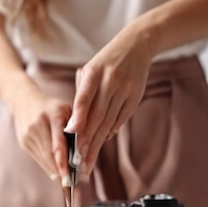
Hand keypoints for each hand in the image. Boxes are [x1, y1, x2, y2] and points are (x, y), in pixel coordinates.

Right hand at [4, 78, 72, 182]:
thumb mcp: (67, 111)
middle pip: (50, 155)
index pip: (58, 143)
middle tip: (71, 186)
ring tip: (66, 184)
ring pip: (44, 159)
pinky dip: (48, 165)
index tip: (69, 177)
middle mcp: (38, 125)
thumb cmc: (53, 107)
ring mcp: (28, 134)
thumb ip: (76, 129)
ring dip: (55, 172)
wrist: (24, 100)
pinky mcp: (23, 142)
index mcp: (53, 114)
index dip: (63, 162)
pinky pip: (38, 158)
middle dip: (61, 172)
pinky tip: (56, 172)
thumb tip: (81, 157)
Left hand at [65, 27, 153, 175]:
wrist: (136, 46)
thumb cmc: (106, 62)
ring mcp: (125, 91)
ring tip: (88, 159)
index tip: (71, 136)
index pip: (84, 99)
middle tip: (78, 160)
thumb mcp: (90, 71)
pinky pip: (120, 119)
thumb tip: (75, 126)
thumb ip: (82, 95)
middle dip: (87, 140)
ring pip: (109, 121)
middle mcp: (110, 82)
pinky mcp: (135, 98)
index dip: (78, 118)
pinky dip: (110, 132)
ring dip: (98, 142)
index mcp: (94, 73)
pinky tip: (101, 142)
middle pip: (97, 116)